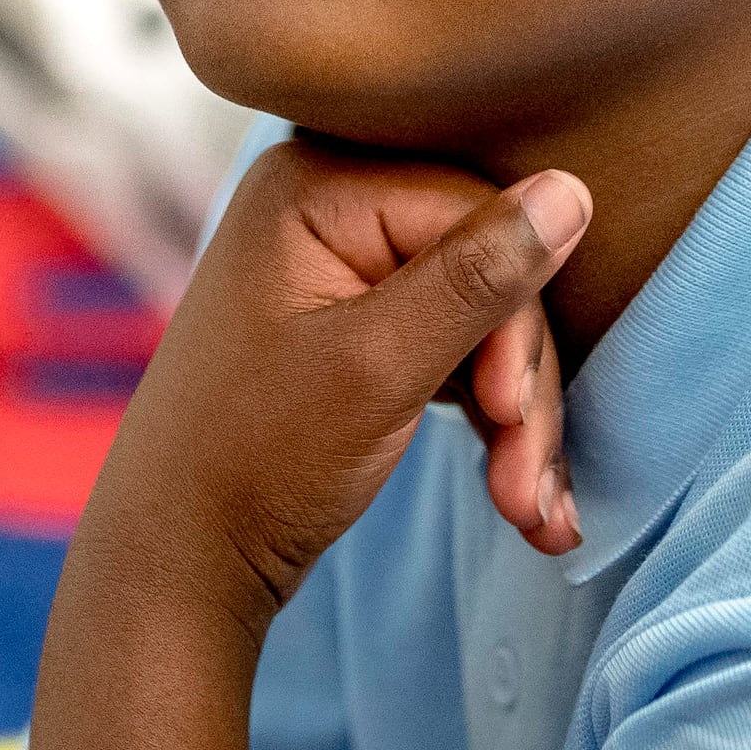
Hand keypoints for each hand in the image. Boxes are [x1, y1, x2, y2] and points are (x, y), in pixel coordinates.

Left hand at [85, 147, 592, 636]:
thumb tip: (573, 189)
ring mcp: (338, 269)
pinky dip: (488, 423)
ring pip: (480, 320)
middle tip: (525, 490)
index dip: (514, 314)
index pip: (478, 213)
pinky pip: (451, 350)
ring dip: (516, 420)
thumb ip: (478, 279)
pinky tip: (521, 501)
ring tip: (531, 514)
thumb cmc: (256, 462)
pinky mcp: (355, 326)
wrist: (178, 564)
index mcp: (315, 186)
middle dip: (519, 387)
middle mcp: (325, 206)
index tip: (511, 414)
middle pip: (486, 269)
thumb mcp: (379, 368)